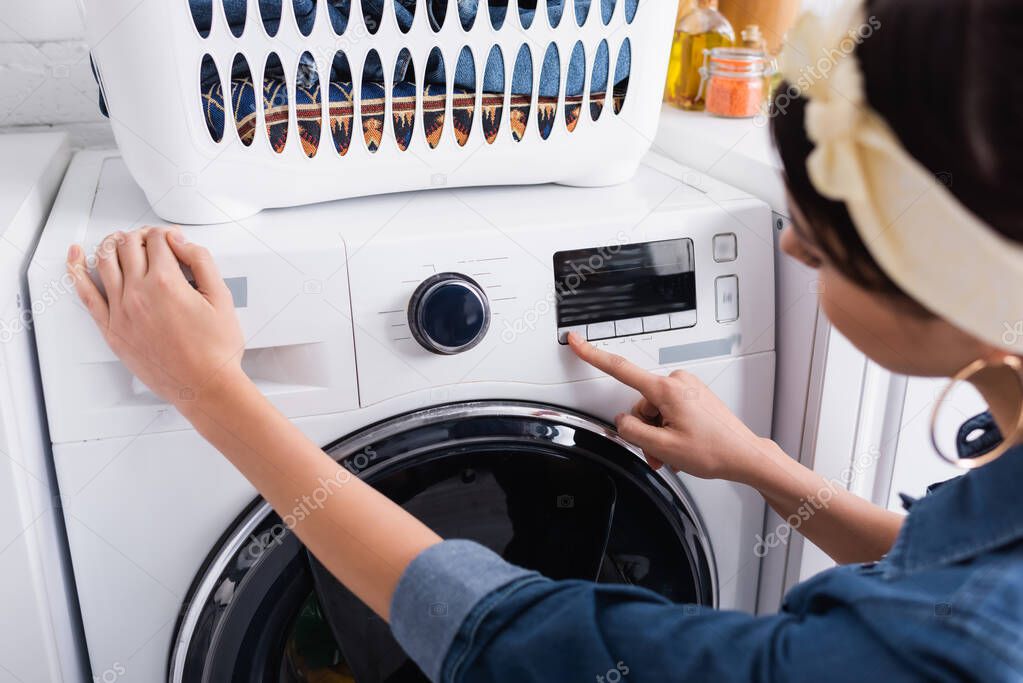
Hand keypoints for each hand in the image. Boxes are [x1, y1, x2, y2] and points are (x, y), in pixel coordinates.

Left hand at [66, 227, 247, 412]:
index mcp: (167, 283)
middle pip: (129, 245)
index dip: (167, 233)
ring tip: (120, 242)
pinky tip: (75, 257)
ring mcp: (120, 311)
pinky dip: (76, 269)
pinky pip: (85, 293)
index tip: (173, 238)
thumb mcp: (222, 297)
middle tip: (151, 241)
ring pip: (105, 261)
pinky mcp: (111, 329)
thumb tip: (181, 242)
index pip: (158, 240)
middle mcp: (138, 294)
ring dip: (113, 244)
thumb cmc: (215, 350)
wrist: (204, 386)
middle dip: (141, 236)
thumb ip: (202, 261)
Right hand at [567, 333, 772, 482]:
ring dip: (658, 433)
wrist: (744, 455)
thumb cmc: (715, 451)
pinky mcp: (695, 395)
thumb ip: (633, 431)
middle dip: (645, 430)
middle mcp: (677, 382)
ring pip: (655, 411)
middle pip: (640, 405)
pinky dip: (670, 428)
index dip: (593, 354)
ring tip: (674, 453)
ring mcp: (688, 387)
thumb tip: (623, 422)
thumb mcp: (663, 447)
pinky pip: (670, 410)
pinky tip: (682, 444)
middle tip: (659, 453)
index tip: (577, 341)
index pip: (620, 368)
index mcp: (666, 390)